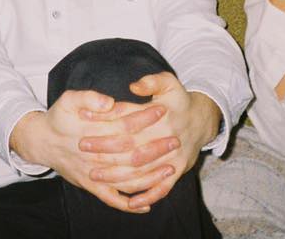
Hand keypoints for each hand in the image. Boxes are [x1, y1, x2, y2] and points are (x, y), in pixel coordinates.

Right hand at [10, 89, 168, 212]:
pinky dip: (129, 204)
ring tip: (170, 169)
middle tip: (175, 140)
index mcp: (93, 131)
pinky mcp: (91, 186)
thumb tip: (109, 102)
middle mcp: (96, 155)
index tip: (162, 110)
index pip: (124, 124)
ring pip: (126, 179)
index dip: (144, 118)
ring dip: (150, 176)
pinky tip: (147, 203)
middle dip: (155, 148)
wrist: (41, 142)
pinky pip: (112, 199)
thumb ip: (88, 98)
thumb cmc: (58, 118)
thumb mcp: (68, 99)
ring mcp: (94, 174)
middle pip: (131, 154)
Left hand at [80, 74, 220, 209]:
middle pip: (130, 146)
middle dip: (105, 148)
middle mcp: (166, 137)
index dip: (105, 117)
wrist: (202, 121)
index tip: (83, 116)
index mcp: (161, 115)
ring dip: (117, 175)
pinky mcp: (177, 171)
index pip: (127, 117)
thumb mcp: (169, 82)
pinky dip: (146, 195)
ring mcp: (172, 157)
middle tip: (82, 146)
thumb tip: (133, 87)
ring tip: (93, 174)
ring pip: (141, 170)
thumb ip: (151, 81)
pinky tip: (129, 202)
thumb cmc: (179, 100)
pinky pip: (162, 188)